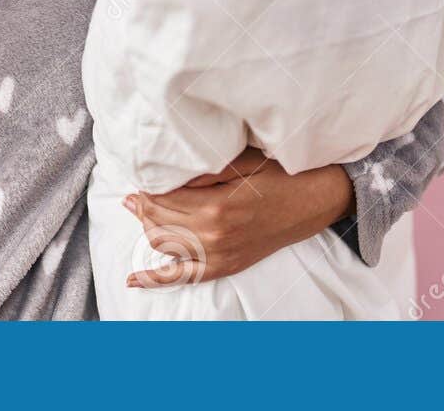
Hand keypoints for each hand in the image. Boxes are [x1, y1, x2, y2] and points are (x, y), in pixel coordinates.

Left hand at [122, 146, 353, 288]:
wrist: (311, 201)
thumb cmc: (278, 175)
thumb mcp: (241, 162)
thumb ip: (203, 169)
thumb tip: (168, 172)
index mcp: (216, 206)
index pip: (164, 199)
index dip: (147, 189)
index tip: (138, 177)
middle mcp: (214, 236)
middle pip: (160, 222)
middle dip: (141, 207)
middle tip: (132, 193)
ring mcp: (219, 256)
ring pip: (165, 245)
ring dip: (147, 228)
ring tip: (139, 211)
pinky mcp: (225, 267)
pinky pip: (183, 277)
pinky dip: (156, 280)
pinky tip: (132, 280)